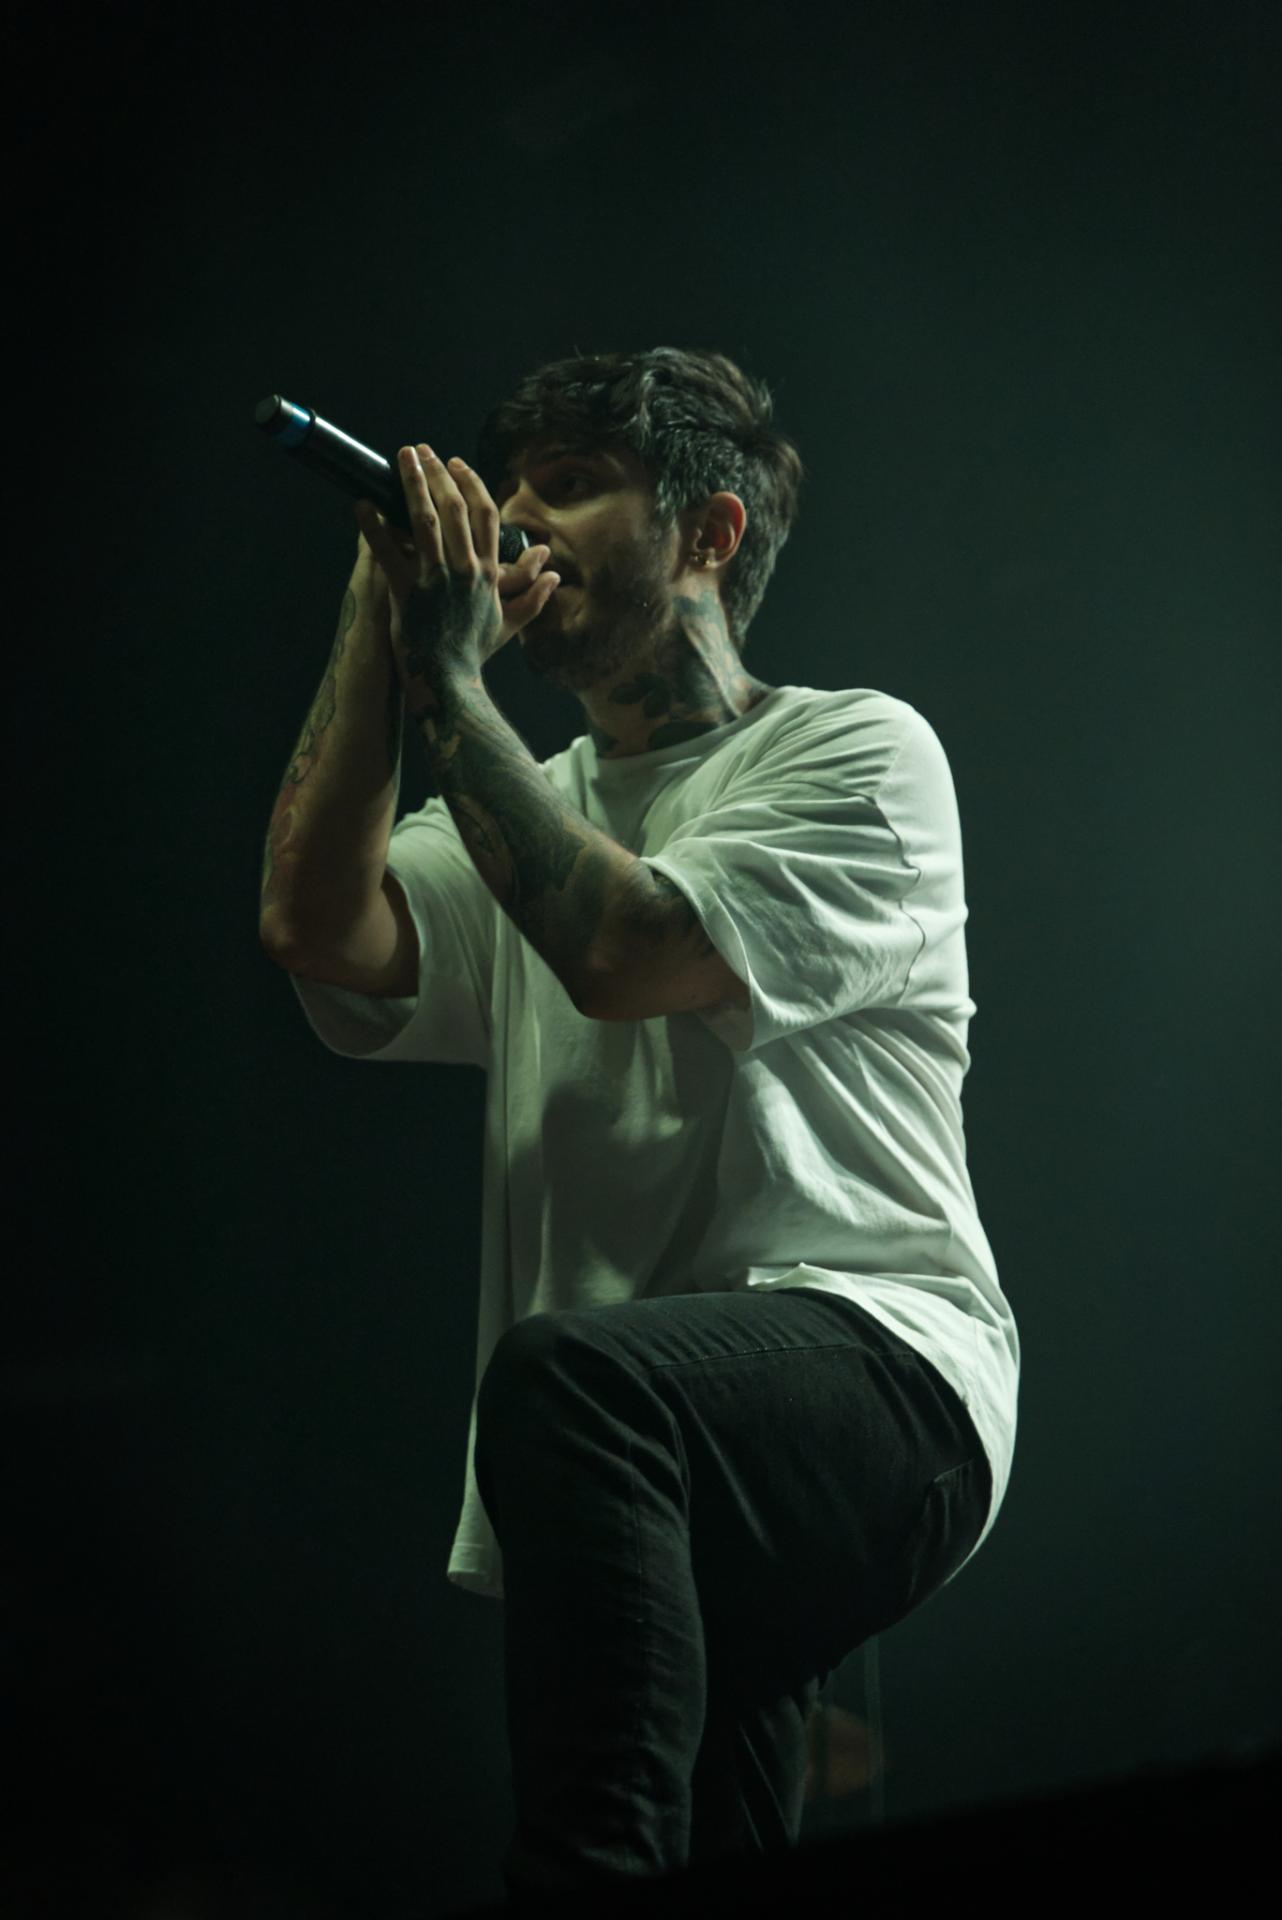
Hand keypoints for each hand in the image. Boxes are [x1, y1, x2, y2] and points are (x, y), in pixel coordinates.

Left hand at [356, 443, 559, 718]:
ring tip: (402, 457)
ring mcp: (437, 579)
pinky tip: (361, 503)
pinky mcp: (409, 592)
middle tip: (421, 450)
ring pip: (424, 520)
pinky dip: (373, 526)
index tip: (455, 465)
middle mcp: (465, 570)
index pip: (485, 516)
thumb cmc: (473, 654)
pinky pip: (388, 551)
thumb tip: (555, 575)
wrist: (449, 683)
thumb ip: (533, 597)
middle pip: (454, 508)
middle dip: (437, 473)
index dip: (470, 484)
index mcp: (488, 573)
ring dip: (412, 483)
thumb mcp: (508, 625)